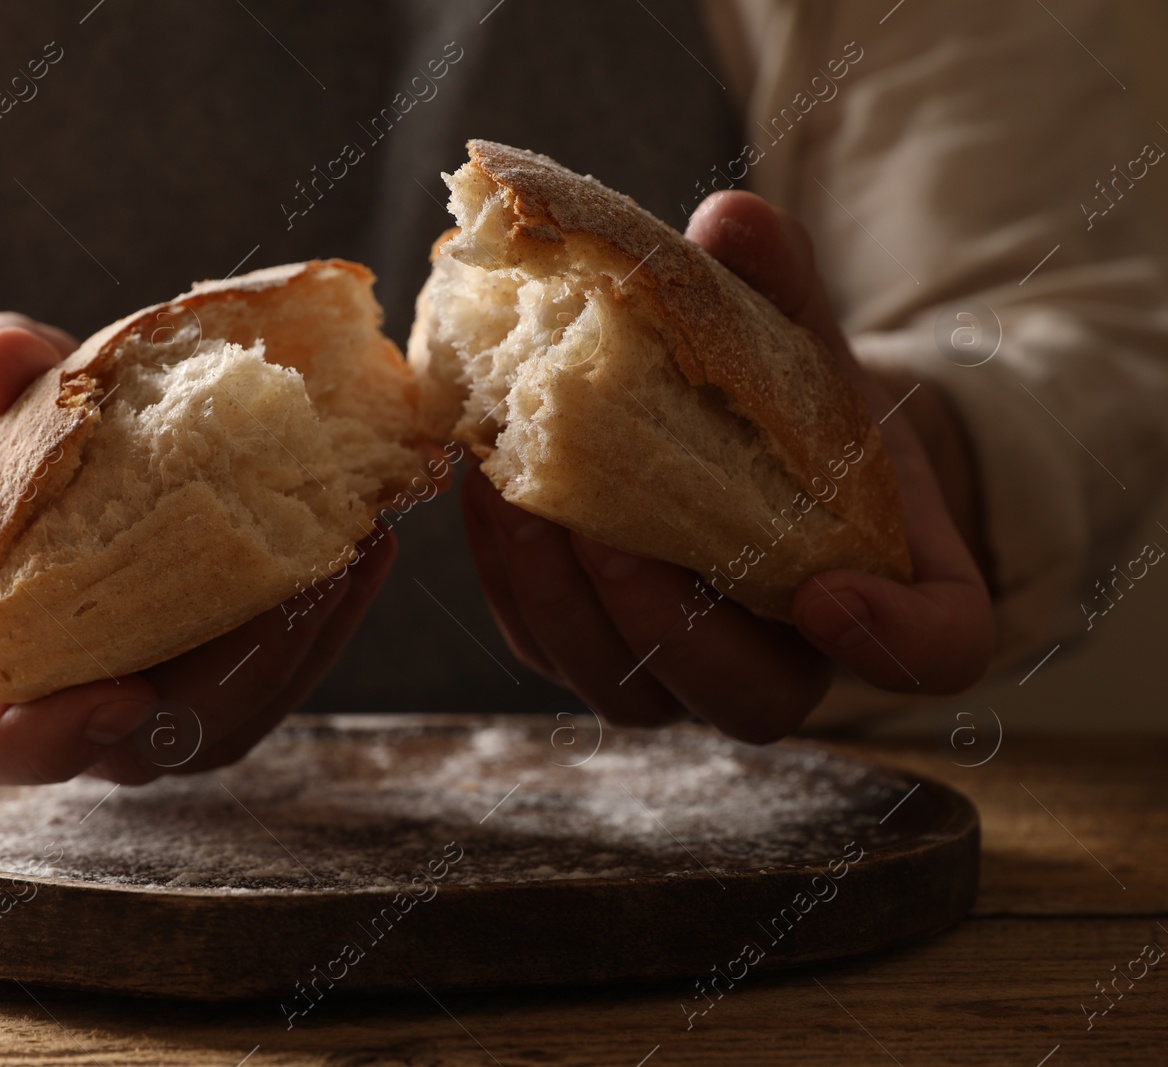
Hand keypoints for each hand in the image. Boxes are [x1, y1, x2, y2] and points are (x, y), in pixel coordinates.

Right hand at [0, 314, 396, 785]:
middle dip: (235, 672)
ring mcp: (128, 705)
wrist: (6, 486)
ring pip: (220, 724)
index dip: (39, 740)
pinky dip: (320, 624)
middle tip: (314, 575)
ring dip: (302, 646)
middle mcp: (42, 704)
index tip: (123, 696)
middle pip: (137, 743)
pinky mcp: (196, 684)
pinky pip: (261, 685)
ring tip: (360, 540)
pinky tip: (362, 541)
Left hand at [463, 191, 993, 741]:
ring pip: (628, 690)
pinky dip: (509, 574)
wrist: (726, 440)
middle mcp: (790, 656)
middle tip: (608, 534)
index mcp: (893, 587)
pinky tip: (482, 483)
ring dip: (560, 600)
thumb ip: (782, 287)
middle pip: (749, 700)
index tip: (827, 592)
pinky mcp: (591, 649)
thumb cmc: (787, 398)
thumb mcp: (801, 334)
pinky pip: (548, 644)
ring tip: (512, 492)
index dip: (892, 641)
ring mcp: (683, 669)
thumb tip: (731, 221)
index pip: (933, 648)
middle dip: (671, 626)